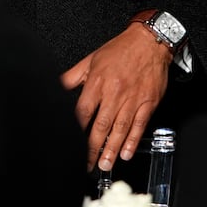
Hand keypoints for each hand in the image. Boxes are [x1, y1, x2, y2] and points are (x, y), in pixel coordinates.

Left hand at [60, 24, 171, 170]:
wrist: (149, 41)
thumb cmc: (121, 50)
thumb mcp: (91, 59)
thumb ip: (73, 76)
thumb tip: (57, 87)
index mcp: (97, 82)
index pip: (83, 111)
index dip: (77, 129)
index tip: (72, 142)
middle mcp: (114, 92)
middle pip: (101, 125)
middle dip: (93, 148)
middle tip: (88, 164)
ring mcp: (132, 99)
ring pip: (120, 129)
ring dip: (112, 149)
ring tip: (105, 164)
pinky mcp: (148, 103)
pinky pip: (139, 125)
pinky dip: (132, 141)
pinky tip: (126, 153)